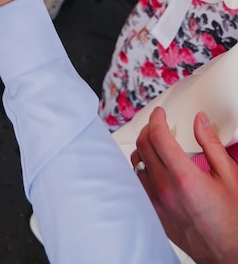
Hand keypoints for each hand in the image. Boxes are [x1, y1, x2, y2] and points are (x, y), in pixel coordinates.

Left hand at [133, 107, 237, 263]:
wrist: (229, 253)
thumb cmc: (233, 220)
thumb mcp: (230, 176)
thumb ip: (211, 144)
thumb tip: (200, 121)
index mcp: (185, 177)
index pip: (158, 136)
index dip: (156, 118)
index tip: (160, 113)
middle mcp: (166, 188)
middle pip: (143, 145)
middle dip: (148, 128)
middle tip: (158, 124)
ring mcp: (157, 201)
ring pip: (136, 163)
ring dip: (143, 148)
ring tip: (154, 144)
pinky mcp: (154, 212)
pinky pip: (138, 182)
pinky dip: (142, 168)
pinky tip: (153, 167)